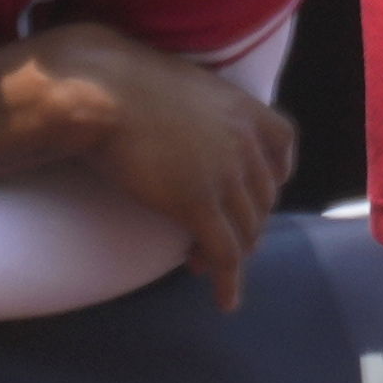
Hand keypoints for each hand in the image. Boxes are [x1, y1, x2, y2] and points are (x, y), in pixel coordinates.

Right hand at [29, 22, 295, 305]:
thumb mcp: (181, 85)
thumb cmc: (123, 82)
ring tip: (205, 264)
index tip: (258, 192)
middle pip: (262, 197)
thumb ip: (200, 107)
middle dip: (245, 222)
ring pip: (246, 230)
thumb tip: (187, 121)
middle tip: (219, 236)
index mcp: (244, 108)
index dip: (274, 176)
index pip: (282, 146)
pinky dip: (228, 281)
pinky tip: (225, 300)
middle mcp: (245, 143)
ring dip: (231, 253)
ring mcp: (225, 175)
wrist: (100, 91)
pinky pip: (225, 253)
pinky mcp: (198, 204)